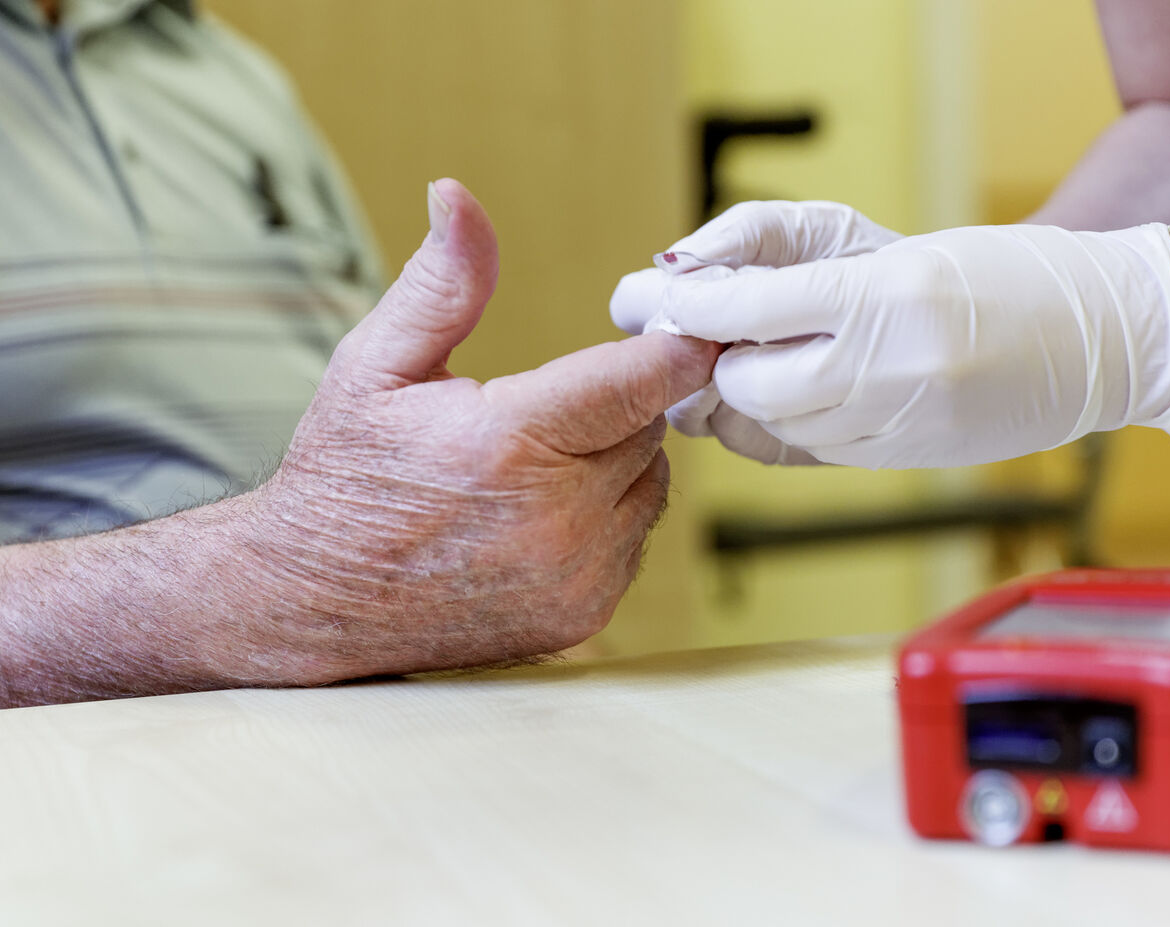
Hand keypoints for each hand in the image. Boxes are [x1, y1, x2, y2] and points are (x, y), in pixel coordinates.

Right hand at [247, 179, 718, 682]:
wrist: (314, 601)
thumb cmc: (345, 475)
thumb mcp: (375, 365)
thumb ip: (440, 284)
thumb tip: (456, 194)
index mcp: (510, 443)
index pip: (642, 379)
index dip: (673, 346)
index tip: (689, 325)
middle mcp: (556, 519)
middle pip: (649, 427)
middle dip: (616, 405)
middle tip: (552, 407)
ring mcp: (575, 575)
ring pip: (651, 484)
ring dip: (617, 462)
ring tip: (539, 464)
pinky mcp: (584, 613)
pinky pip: (634, 537)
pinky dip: (608, 517)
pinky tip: (542, 513)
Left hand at [641, 220, 1169, 468]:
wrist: (1098, 336)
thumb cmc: (997, 273)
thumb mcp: (893, 250)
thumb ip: (791, 267)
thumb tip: (696, 288)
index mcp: (886, 296)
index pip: (749, 309)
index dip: (692, 307)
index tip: (658, 301)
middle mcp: (889, 365)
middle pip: (746, 385)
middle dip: (719, 366)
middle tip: (719, 340)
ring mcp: (899, 422)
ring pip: (773, 427)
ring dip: (749, 400)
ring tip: (765, 364)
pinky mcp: (906, 458)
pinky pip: (814, 450)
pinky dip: (792, 425)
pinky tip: (811, 395)